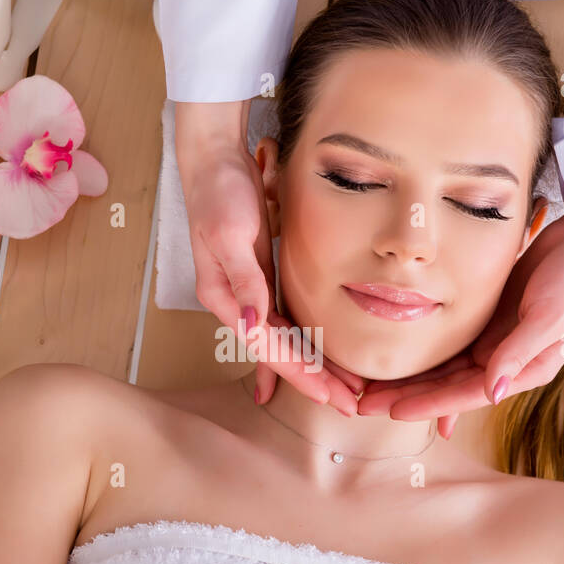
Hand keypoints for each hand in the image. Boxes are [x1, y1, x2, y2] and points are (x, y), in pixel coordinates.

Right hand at [174, 101, 362, 413]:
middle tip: (349, 403)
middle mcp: (236, 301)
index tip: (328, 395)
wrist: (213, 159)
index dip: (300, 373)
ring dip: (314, 364)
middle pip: (278, 351)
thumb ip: (244, 281)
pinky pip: (287, 319)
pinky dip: (305, 340)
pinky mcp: (261, 277)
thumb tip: (250, 325)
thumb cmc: (218, 193)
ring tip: (345, 387)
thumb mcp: (230, 235)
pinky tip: (318, 359)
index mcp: (224, 298)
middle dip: (313, 380)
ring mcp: (249, 291)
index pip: (267, 347)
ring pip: (286, 339)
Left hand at [356, 202, 563, 435]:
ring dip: (408, 378)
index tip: (392, 411)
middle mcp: (505, 362)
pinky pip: (447, 342)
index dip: (429, 404)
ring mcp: (494, 340)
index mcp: (525, 370)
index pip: (466, 394)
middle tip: (362, 405)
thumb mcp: (551, 315)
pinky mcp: (486, 318)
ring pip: (442, 367)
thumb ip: (519, 353)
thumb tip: (493, 392)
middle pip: (446, 386)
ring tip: (367, 386)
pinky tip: (395, 360)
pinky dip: (422, 353)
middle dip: (406, 397)